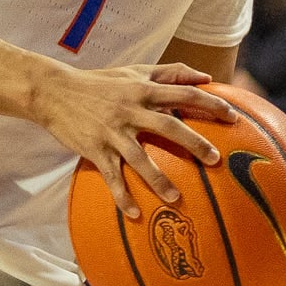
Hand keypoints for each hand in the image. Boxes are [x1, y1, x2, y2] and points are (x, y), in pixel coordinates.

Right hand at [27, 60, 236, 218]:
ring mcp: (111, 132)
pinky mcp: (94, 149)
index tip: (232, 117)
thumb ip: (170, 72)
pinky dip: (122, 195)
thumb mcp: (134, 71)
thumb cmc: (99, 82)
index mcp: (142, 90)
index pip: (183, 94)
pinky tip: (134, 214)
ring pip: (139, 158)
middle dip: (194, 143)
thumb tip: (205, 77)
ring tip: (176, 199)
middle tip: (215, 160)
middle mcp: (130, 110)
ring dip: (158, 179)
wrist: (54, 92)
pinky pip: (111, 176)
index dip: (210, 104)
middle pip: (168, 126)